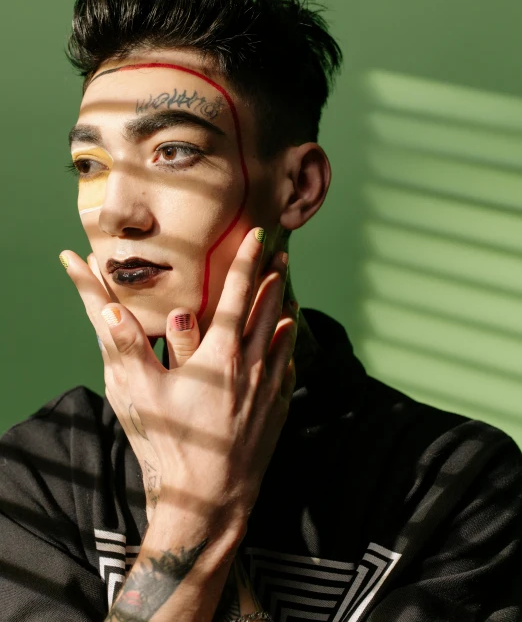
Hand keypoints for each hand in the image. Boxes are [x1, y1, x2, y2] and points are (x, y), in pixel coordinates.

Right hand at [60, 228, 296, 533]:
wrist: (210, 499)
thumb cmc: (172, 444)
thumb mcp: (141, 394)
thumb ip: (127, 347)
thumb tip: (108, 310)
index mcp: (220, 354)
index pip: (239, 296)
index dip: (249, 262)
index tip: (260, 237)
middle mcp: (252, 366)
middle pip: (269, 311)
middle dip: (274, 278)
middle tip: (281, 255)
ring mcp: (268, 390)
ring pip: (283, 337)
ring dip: (285, 310)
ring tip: (289, 293)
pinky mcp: (276, 412)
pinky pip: (287, 369)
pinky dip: (289, 349)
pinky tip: (289, 345)